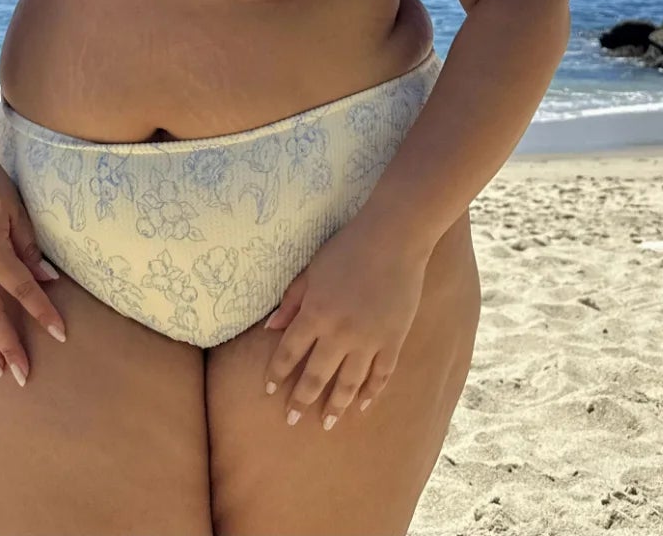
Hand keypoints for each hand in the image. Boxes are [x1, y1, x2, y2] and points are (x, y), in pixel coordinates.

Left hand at [261, 210, 432, 428]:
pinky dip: (371, 392)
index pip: (289, 353)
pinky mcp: (393, 340)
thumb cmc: (348, 248)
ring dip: (335, 405)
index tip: (269, 391)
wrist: (393, 238)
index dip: (276, 374)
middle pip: (316, 376)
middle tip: (291, 420)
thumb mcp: (312, 269)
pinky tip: (361, 405)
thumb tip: (270, 329)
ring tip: (327, 423)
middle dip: (301, 401)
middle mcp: (339, 333)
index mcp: (315, 313)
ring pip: (348, 383)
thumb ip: (292, 300)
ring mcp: (368, 340)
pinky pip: (380, 375)